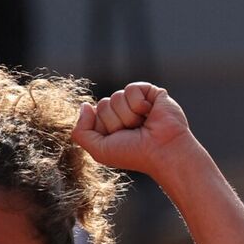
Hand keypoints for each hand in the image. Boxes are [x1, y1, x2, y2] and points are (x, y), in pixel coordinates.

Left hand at [71, 83, 195, 179]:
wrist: (162, 151)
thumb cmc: (132, 154)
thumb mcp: (98, 150)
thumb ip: (81, 131)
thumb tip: (84, 106)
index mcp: (110, 125)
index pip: (93, 113)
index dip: (102, 127)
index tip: (117, 138)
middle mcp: (122, 113)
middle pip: (103, 104)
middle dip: (115, 121)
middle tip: (132, 132)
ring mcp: (137, 102)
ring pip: (116, 96)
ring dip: (128, 115)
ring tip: (142, 124)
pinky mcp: (151, 92)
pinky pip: (131, 89)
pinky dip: (138, 104)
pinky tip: (149, 113)